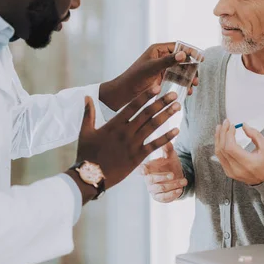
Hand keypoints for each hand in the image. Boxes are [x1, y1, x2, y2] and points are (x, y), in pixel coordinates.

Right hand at [68, 87, 180, 202]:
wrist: (90, 176)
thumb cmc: (86, 154)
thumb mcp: (85, 132)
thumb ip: (88, 113)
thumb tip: (87, 97)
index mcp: (114, 124)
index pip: (133, 106)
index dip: (146, 96)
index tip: (157, 87)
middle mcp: (126, 132)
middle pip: (147, 114)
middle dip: (161, 102)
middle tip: (173, 93)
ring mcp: (133, 144)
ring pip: (153, 126)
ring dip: (166, 115)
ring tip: (178, 106)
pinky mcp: (138, 157)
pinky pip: (155, 145)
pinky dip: (166, 137)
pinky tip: (177, 130)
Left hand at [99, 42, 199, 110]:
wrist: (124, 93)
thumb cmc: (134, 77)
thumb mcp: (152, 68)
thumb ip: (168, 61)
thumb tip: (184, 54)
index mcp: (158, 49)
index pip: (178, 47)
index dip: (190, 52)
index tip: (200, 59)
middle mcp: (161, 57)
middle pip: (182, 59)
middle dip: (191, 68)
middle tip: (196, 78)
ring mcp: (162, 67)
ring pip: (180, 70)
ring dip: (188, 77)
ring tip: (193, 86)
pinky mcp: (162, 78)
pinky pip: (176, 79)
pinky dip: (183, 84)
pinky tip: (187, 92)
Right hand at [140, 142, 186, 202]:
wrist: (177, 177)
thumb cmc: (170, 164)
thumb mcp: (170, 155)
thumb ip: (168, 149)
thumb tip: (167, 140)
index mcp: (148, 168)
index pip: (141, 169)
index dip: (142, 170)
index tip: (145, 170)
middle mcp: (148, 179)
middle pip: (151, 179)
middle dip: (162, 177)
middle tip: (173, 175)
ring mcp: (152, 189)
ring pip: (160, 188)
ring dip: (173, 185)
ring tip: (184, 181)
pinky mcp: (158, 197)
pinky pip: (164, 197)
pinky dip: (172, 194)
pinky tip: (180, 189)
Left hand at [214, 119, 263, 185]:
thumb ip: (255, 134)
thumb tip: (243, 125)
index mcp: (247, 163)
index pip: (230, 147)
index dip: (229, 134)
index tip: (232, 126)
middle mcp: (237, 169)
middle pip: (223, 148)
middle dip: (222, 133)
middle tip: (225, 123)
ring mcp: (231, 172)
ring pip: (219, 153)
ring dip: (218, 138)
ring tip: (220, 128)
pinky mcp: (228, 172)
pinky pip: (220, 157)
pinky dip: (219, 146)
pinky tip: (221, 138)